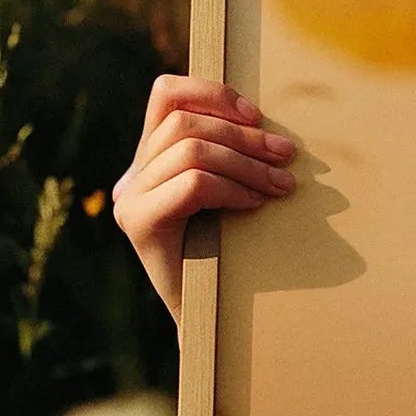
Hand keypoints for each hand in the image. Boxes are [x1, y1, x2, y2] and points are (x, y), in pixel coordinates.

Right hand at [112, 76, 296, 326]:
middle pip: (185, 122)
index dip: (213, 94)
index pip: (166, 95)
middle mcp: (131, 176)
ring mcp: (130, 199)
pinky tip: (255, 204)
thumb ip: (231, 157)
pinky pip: (192, 184)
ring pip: (191, 151)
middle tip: (286, 157)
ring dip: (246, 164)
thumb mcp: (231, 194)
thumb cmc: (232, 254)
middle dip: (244, 136)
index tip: (257, 115)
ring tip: (280, 185)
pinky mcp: (139, 224)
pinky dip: (233, 188)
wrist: (209, 321)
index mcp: (149, 159)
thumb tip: (269, 124)